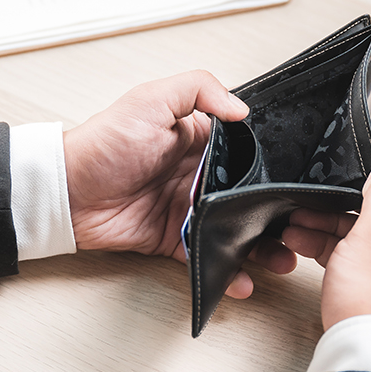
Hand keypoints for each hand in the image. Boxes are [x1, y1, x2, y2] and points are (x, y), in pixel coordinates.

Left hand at [63, 71, 297, 297]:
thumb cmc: (104, 142)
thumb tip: (242, 107)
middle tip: (303, 230)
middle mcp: (199, 177)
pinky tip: (244, 281)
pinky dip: (226, 273)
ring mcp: (188, 211)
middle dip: (277, 217)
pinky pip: (206, 259)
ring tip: (283, 259)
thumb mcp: (151, 99)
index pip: (249, 155)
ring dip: (261, 248)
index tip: (301, 185)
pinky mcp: (174, 241)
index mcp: (199, 141)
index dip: (274, 169)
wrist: (67, 191)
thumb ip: (198, 89)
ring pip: (236, 233)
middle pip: (249, 199)